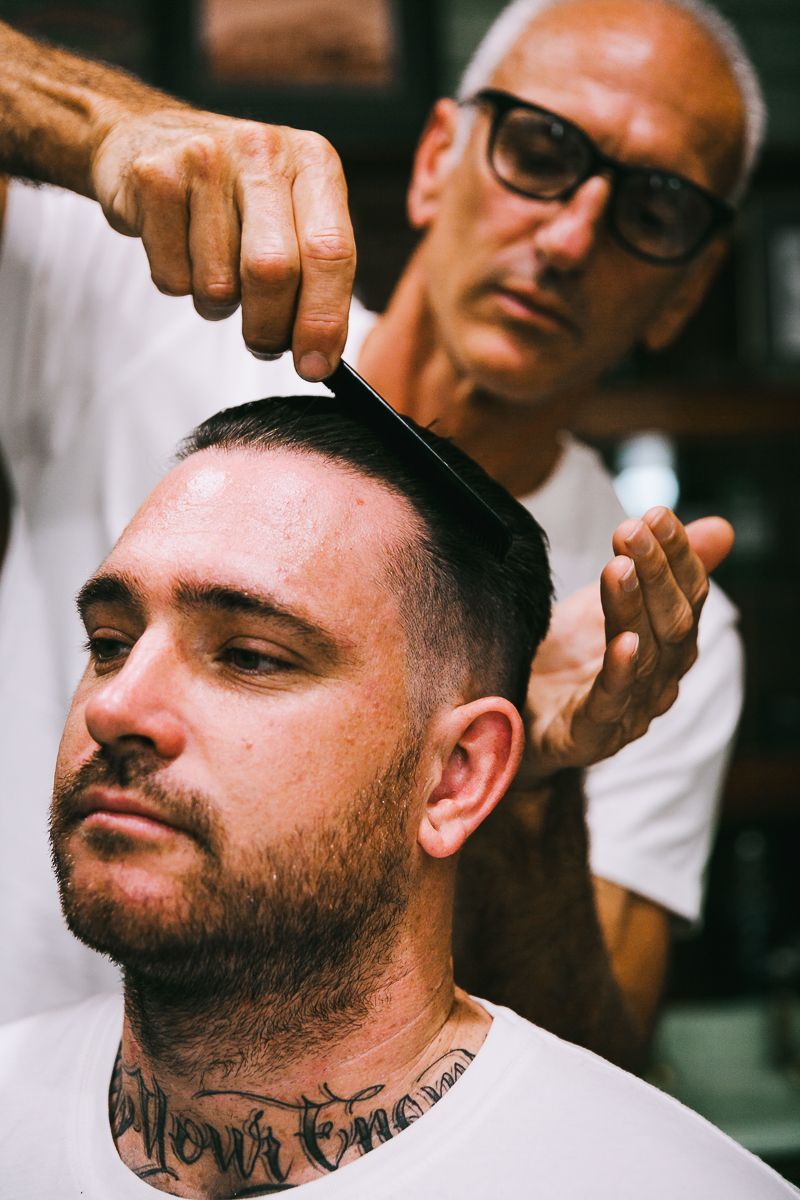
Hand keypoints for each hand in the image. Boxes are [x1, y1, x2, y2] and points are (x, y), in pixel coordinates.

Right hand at [91, 107, 355, 379]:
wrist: (146, 135)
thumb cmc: (234, 194)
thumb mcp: (291, 214)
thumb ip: (317, 275)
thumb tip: (321, 357)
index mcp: (313, 162)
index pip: (331, 251)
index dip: (324, 320)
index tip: (316, 366)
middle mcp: (263, 152)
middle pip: (273, 271)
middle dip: (269, 327)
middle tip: (264, 343)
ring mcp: (204, 159)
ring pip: (218, 285)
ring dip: (218, 305)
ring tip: (214, 270)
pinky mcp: (153, 177)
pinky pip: (173, 277)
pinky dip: (178, 284)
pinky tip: (181, 249)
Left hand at [521, 508, 733, 782]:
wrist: (513, 721)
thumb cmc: (569, 662)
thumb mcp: (612, 604)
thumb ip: (658, 569)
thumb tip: (719, 528)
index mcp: (669, 647)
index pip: (688, 596)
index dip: (678, 555)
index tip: (657, 514)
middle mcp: (658, 680)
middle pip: (672, 624)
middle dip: (657, 572)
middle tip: (632, 530)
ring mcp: (627, 711)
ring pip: (643, 658)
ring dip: (633, 608)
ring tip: (619, 567)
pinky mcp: (588, 736)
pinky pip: (610, 704)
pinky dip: (620, 673)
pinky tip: (623, 642)